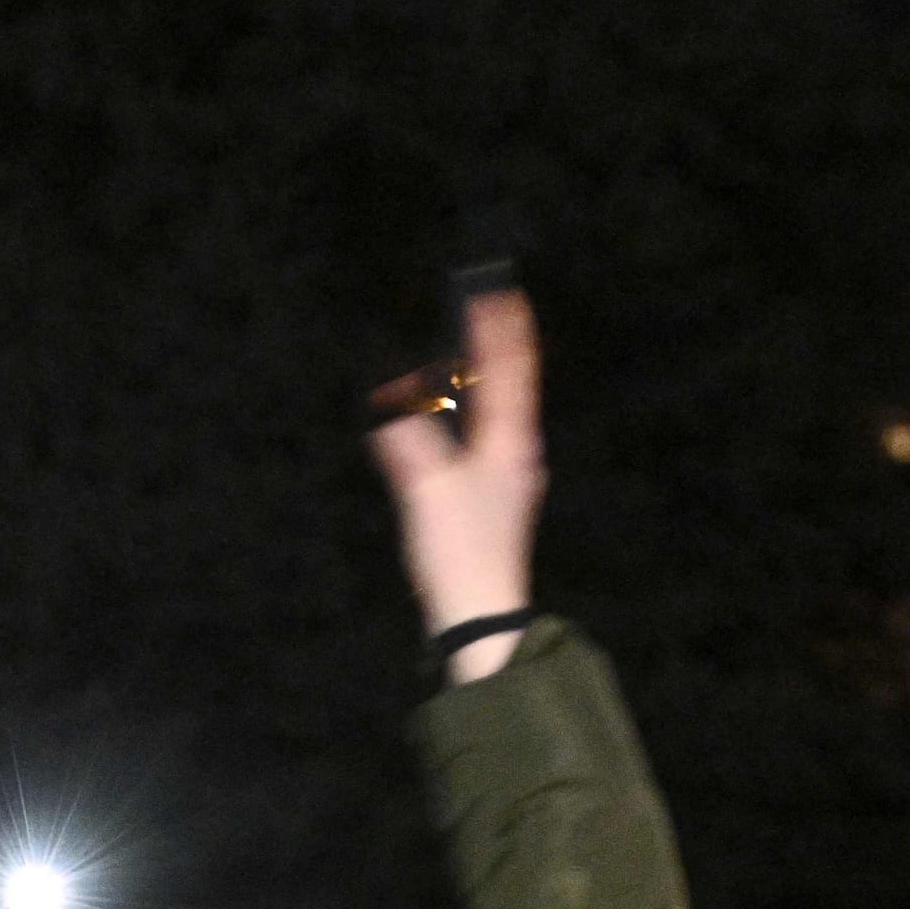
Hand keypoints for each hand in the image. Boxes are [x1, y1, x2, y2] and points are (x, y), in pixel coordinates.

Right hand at [369, 284, 544, 679]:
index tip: (497, 293)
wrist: (481, 615)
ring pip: (496, 414)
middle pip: (509, 387)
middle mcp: (516, 456)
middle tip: (491, 310)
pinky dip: (467, 418)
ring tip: (470, 355)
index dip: (501, 330)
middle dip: (496, 348)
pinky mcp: (490, 502)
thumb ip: (410, 442)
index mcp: (510, 445)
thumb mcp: (429, 491)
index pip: (509, 372)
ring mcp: (507, 479)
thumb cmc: (462, 556)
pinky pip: (480, 442)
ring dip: (481, 382)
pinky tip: (451, 423)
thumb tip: (393, 410)